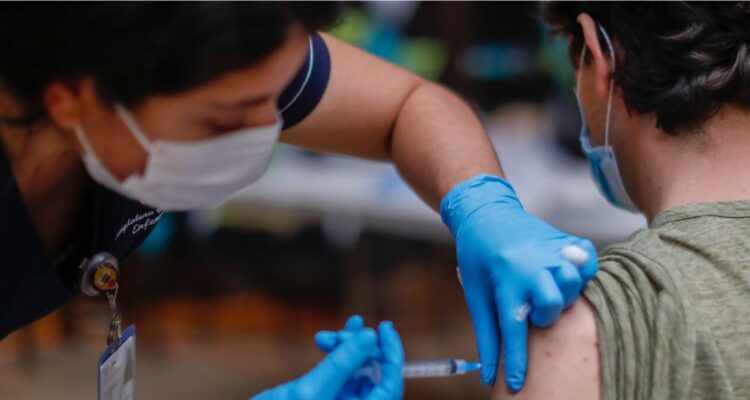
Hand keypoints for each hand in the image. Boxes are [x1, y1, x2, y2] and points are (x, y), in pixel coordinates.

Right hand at [315, 316, 403, 399]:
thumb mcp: (312, 390)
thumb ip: (341, 364)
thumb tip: (370, 336)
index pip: (391, 385)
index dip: (392, 354)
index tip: (384, 327)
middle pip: (374, 376)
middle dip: (360, 348)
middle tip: (343, 331)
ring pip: (356, 372)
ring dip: (344, 348)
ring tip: (325, 335)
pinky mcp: (332, 399)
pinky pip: (342, 375)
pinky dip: (334, 357)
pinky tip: (323, 341)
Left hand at [440, 174, 597, 390]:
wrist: (486, 214)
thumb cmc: (477, 258)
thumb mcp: (476, 295)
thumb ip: (486, 333)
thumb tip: (488, 373)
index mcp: (505, 280)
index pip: (513, 329)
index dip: (516, 361)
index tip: (517, 385)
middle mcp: (531, 266)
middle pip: (553, 304)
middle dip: (545, 316)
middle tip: (534, 312)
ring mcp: (552, 251)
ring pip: (574, 282)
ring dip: (564, 293)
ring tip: (549, 291)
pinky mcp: (566, 240)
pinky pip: (588, 259)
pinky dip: (584, 269)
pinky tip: (568, 273)